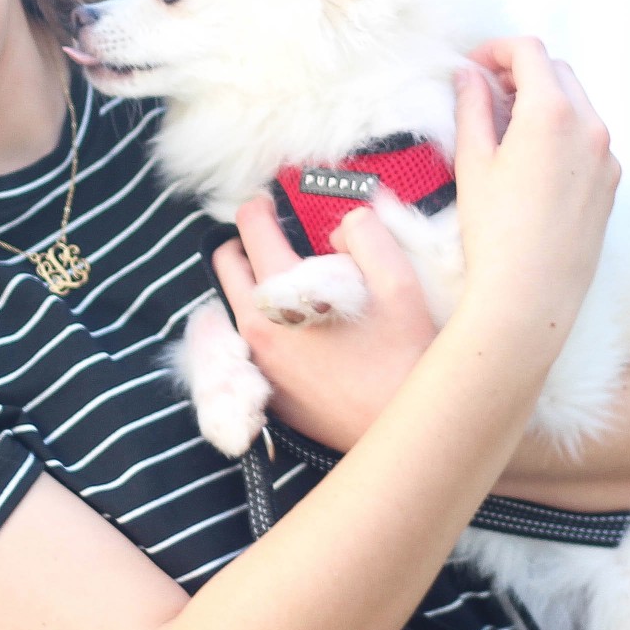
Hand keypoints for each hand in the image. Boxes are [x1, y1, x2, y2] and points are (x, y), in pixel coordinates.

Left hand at [209, 194, 436, 452]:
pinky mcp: (265, 387)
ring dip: (252, 282)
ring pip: (232, 303)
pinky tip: (297, 325)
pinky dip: (261, 321)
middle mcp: (257, 325)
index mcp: (283, 292)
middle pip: (225, 263)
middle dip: (245, 242)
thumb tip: (340, 226)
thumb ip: (366, 235)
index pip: (250, 228)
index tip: (273, 203)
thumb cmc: (404, 355)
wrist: (401, 426)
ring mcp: (257, 360)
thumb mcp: (399, 282)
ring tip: (290, 281)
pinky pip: (246, 341)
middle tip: (277, 239)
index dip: (261, 206)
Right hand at [451, 37, 619, 346]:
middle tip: (485, 93)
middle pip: (558, 71)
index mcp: (552, 113)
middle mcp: (590, 127)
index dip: (496, 50)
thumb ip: (472, 108)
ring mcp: (607, 156)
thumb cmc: (494, 233)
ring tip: (506, 128)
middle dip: (521, 72)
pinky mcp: (612, 183)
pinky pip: (589, 139)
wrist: (532, 296)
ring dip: (544, 101)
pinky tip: (533, 161)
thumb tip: (469, 75)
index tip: (472, 67)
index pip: (529, 52)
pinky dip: (563, 131)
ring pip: (578, 104)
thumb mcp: (473, 163)